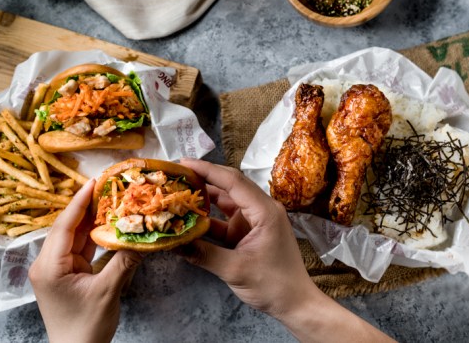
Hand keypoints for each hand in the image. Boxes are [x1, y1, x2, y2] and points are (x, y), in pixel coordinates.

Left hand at [29, 179, 141, 342]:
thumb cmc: (85, 328)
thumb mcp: (107, 292)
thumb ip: (124, 261)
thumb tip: (143, 238)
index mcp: (50, 266)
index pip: (64, 226)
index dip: (79, 203)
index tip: (93, 183)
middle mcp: (48, 263)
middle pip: (68, 227)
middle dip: (87, 207)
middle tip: (106, 186)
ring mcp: (57, 268)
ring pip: (76, 236)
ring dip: (92, 220)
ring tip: (111, 199)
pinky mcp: (67, 273)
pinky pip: (81, 248)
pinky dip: (95, 236)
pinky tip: (109, 223)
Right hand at [179, 159, 394, 342]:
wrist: (295, 304)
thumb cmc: (274, 285)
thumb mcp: (235, 269)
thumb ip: (202, 253)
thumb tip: (172, 242)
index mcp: (264, 211)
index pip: (232, 181)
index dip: (207, 170)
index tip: (183, 163)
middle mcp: (260, 209)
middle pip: (229, 185)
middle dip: (203, 177)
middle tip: (177, 173)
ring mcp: (254, 220)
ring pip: (225, 201)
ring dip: (203, 197)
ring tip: (179, 191)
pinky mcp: (247, 232)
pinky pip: (224, 219)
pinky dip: (207, 218)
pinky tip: (189, 218)